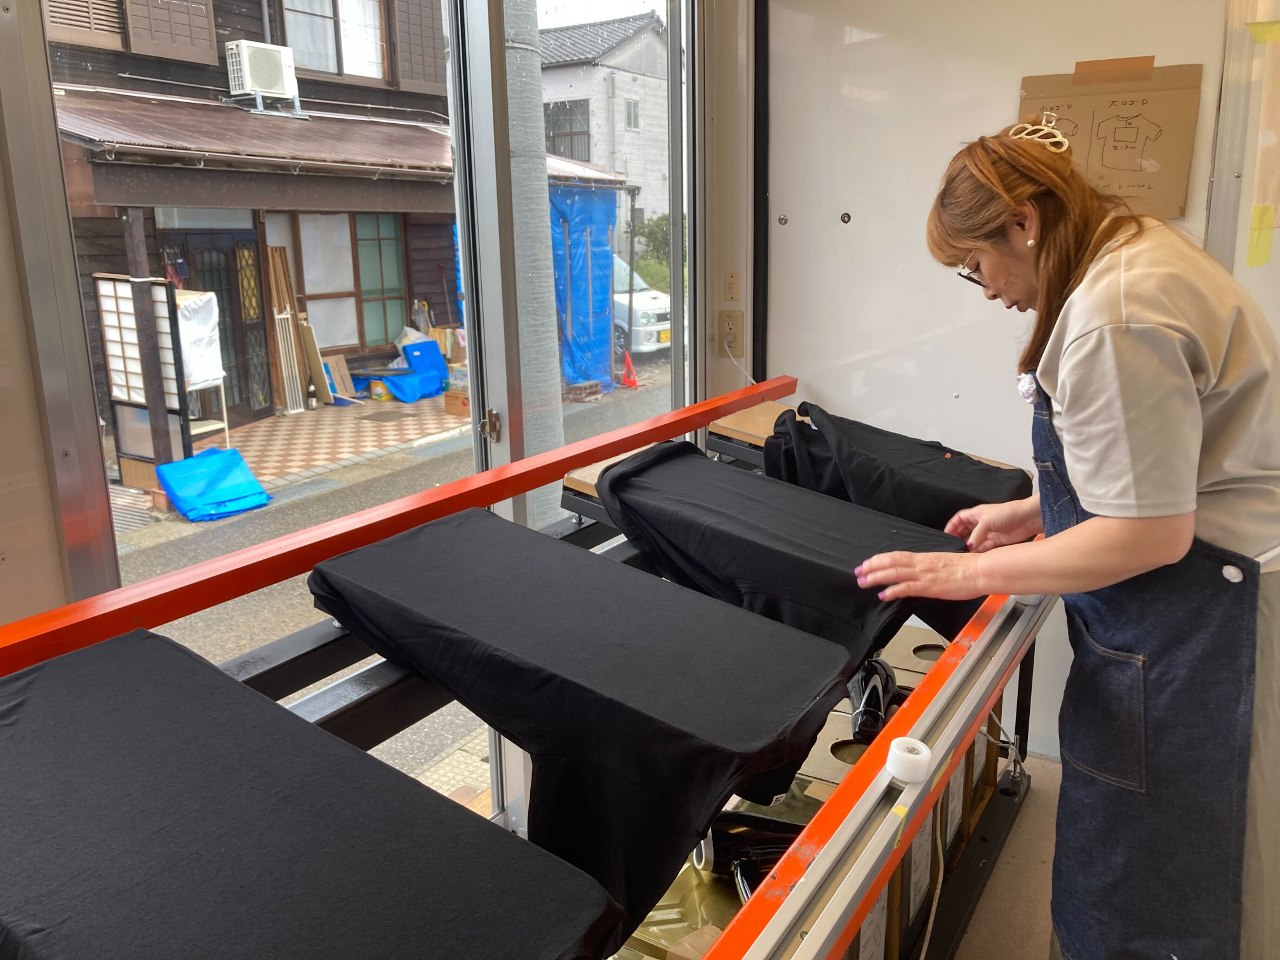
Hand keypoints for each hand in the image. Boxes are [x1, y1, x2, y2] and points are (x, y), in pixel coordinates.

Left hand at [854, 551, 985, 600]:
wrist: (981, 571)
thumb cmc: (969, 567)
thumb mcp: (945, 562)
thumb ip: (931, 567)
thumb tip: (922, 571)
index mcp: (925, 557)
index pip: (897, 555)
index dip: (880, 559)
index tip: (868, 562)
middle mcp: (921, 564)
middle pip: (890, 562)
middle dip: (872, 567)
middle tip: (858, 572)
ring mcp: (924, 575)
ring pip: (894, 573)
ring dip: (876, 577)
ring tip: (863, 582)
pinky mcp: (929, 586)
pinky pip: (906, 588)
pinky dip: (892, 591)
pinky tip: (882, 594)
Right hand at [944, 498, 1041, 552]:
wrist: (1028, 519)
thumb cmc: (1007, 513)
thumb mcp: (987, 522)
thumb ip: (976, 535)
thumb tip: (967, 547)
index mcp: (976, 514)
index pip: (959, 519)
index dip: (952, 526)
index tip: (945, 535)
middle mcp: (981, 523)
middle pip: (965, 531)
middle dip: (958, 538)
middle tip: (952, 547)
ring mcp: (989, 532)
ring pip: (974, 541)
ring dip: (969, 547)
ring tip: (961, 555)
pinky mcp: (996, 541)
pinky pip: (984, 548)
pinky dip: (979, 552)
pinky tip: (974, 557)